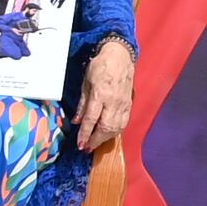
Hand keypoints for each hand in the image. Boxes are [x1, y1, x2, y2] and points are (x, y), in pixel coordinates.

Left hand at [72, 40, 135, 156]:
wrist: (120, 57)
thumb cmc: (101, 66)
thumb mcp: (86, 82)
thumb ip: (83, 103)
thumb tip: (77, 121)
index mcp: (100, 94)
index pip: (92, 119)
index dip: (85, 134)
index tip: (80, 144)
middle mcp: (113, 101)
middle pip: (106, 127)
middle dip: (96, 140)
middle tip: (87, 148)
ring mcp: (123, 104)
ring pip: (116, 127)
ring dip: (106, 138)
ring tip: (96, 143)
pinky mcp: (129, 104)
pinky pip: (123, 123)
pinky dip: (115, 131)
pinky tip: (108, 134)